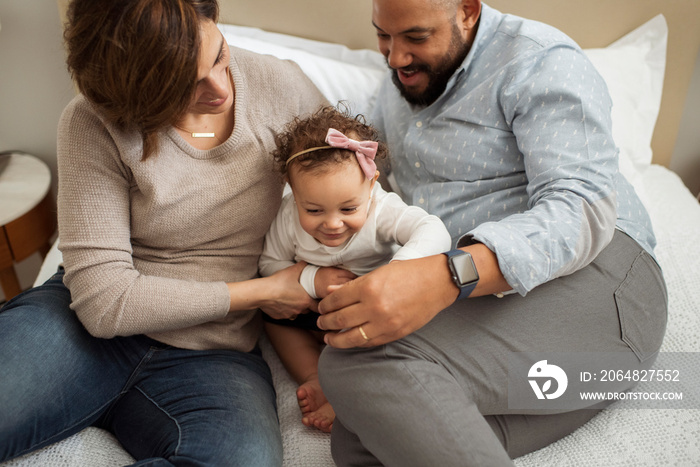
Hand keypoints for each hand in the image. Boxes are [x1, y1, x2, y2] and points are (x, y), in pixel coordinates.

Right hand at [257, 262, 317, 319]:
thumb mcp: (293, 270)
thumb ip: (303, 266)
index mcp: (306, 300)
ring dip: (296, 307)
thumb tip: (308, 262)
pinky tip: (281, 302)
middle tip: (303, 295)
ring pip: (296, 313)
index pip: (319, 306)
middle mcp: (299, 310)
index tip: (316, 298)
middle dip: (307, 304)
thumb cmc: (280, 282)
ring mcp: (289, 314)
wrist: (263, 293)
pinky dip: (285, 309)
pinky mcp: (280, 316)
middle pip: (308, 310)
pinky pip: (285, 314)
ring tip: (291, 298)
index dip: (319, 302)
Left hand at [316, 255, 457, 347]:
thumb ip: (352, 285)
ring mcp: (385, 323)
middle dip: (325, 322)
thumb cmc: (409, 273)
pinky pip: (368, 343)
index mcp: (368, 287)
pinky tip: (349, 340)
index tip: (321, 307)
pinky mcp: (394, 333)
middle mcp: (374, 307)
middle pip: (339, 319)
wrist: (437, 283)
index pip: (336, 300)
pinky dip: (355, 343)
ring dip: (335, 338)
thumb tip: (330, 292)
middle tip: (320, 322)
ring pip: (351, 337)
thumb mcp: (378, 273)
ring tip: (328, 337)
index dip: (324, 305)